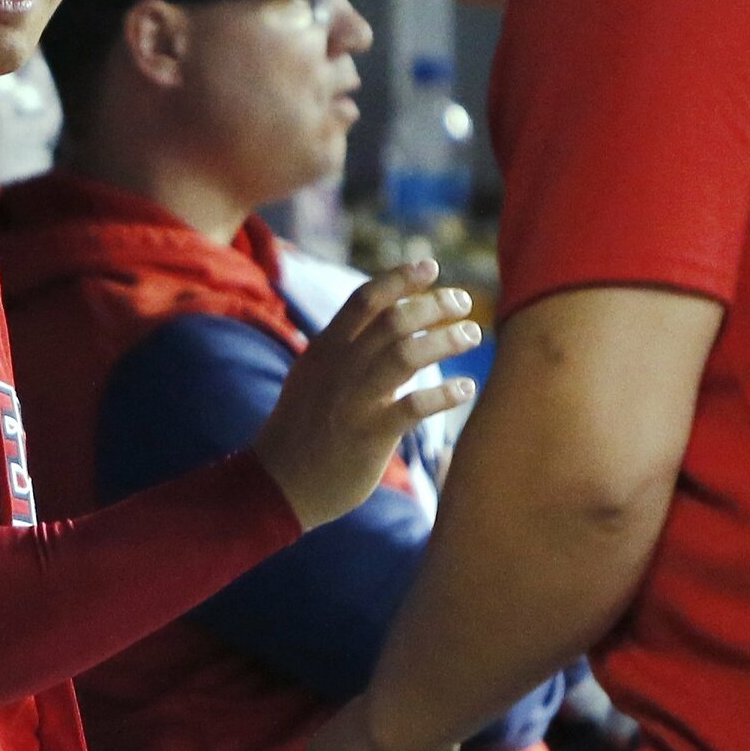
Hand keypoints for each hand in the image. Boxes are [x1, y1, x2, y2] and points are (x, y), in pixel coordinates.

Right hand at [254, 261, 478, 530]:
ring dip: (446, 339)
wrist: (277, 484)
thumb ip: (345, 349)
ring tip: (472, 335)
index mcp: (325, 350)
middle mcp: (339, 369)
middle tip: (463, 302)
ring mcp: (353, 401)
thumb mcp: (313, 377)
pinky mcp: (368, 437)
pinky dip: (444, 394)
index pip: (365, 300)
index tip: (431, 266)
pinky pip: (413, 407)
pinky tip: (466, 388)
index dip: (400, 278)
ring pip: (407, 355)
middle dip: (433, 304)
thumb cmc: (301, 429)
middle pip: (393, 320)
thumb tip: (386, 322)